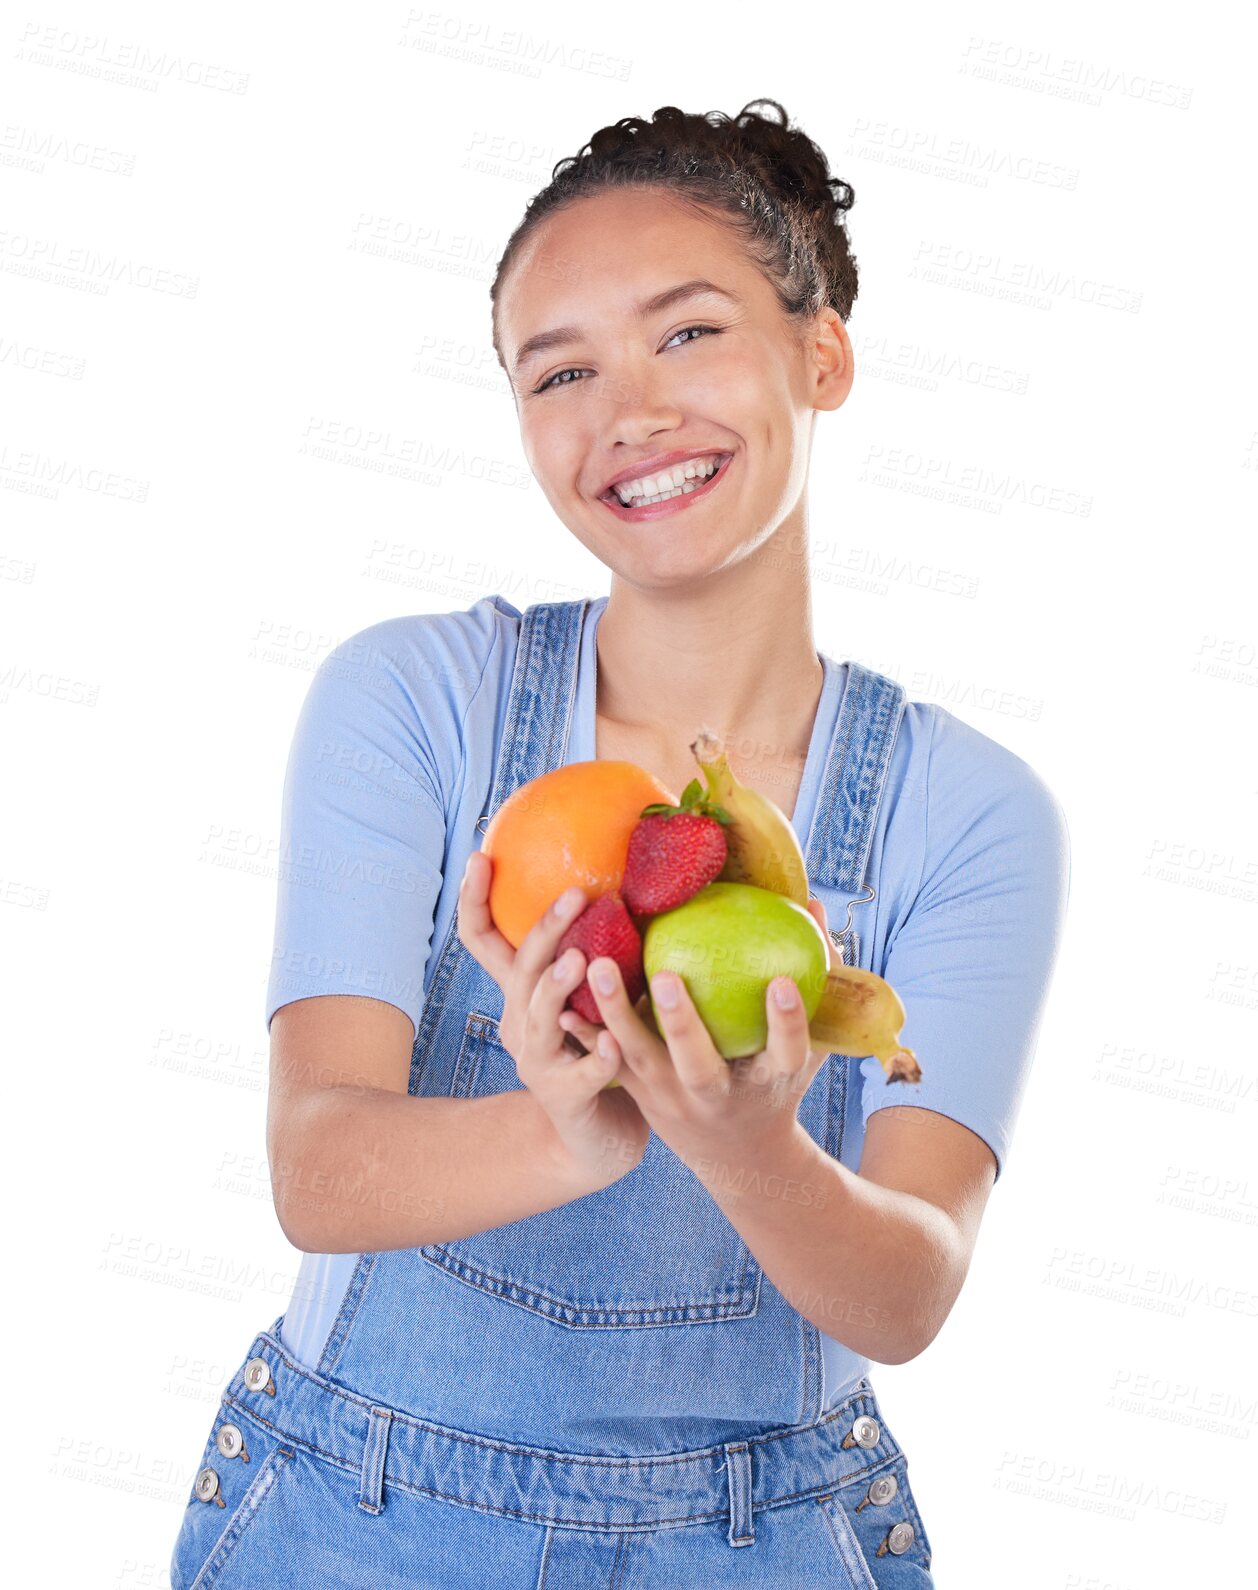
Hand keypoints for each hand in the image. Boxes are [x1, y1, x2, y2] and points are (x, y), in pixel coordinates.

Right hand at [457, 850, 648, 1188]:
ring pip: (540, 1021)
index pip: (486, 940)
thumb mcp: (594, 997)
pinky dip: (596, 1060)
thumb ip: (602, 949)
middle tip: (574, 894)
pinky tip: (613, 1046)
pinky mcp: (566, 1100)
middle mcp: (522, 1024)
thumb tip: (631, 878)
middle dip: (543, 931)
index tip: (480, 853)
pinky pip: (580, 1078)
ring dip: (557, 988)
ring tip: (580, 960)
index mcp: (525, 994)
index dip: (475, 899)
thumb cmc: (604, 1052)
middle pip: (520, 970)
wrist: (597, 1140)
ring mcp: (539, 1063)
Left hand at [581, 892, 834, 1172]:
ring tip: (597, 966)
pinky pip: (608, 1063)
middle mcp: (719, 1095)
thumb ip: (817, 980)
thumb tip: (816, 909)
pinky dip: (585, 1034)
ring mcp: (674, 1100)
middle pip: (700, 1064)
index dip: (786, 1022)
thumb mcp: (807, 1045)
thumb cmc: (775, 1080)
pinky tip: (560, 1001)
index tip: (780, 983)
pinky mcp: (641, 1096)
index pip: (787, 1052)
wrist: (737, 1156)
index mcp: (771, 1081)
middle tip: (666, 974)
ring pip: (641, 1061)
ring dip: (617, 1015)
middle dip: (682, 1023)